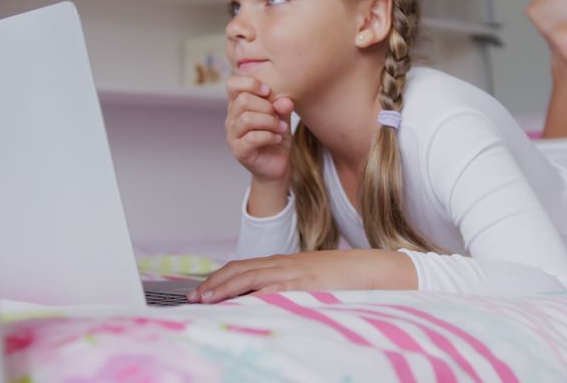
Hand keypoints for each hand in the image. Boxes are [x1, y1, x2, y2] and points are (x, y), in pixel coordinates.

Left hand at [187, 249, 416, 303]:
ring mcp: (295, 273)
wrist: (372, 269)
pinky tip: (241, 304)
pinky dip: (254, 296)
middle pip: (240, 270)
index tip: (203, 289)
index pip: (244, 266)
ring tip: (206, 299)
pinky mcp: (306, 283)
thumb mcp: (310, 279)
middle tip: (194, 296)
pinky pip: (274, 289)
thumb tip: (265, 302)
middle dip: (214, 283)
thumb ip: (288, 287)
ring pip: (251, 277)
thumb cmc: (343, 277)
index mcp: (284, 262)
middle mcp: (285, 264)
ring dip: (225, 288)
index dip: (220, 277)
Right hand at [224, 76, 294, 182]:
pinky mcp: (239, 151)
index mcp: (238, 105)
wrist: (277, 164)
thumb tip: (285, 101)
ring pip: (247, 119)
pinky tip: (277, 138)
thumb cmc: (276, 136)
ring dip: (270, 122)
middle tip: (278, 117)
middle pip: (243, 100)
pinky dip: (269, 136)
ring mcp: (233, 136)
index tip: (268, 92)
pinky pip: (252, 138)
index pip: (232, 84)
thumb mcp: (282, 116)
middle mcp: (231, 119)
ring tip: (281, 128)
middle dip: (267, 107)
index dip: (251, 83)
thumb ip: (282, 106)